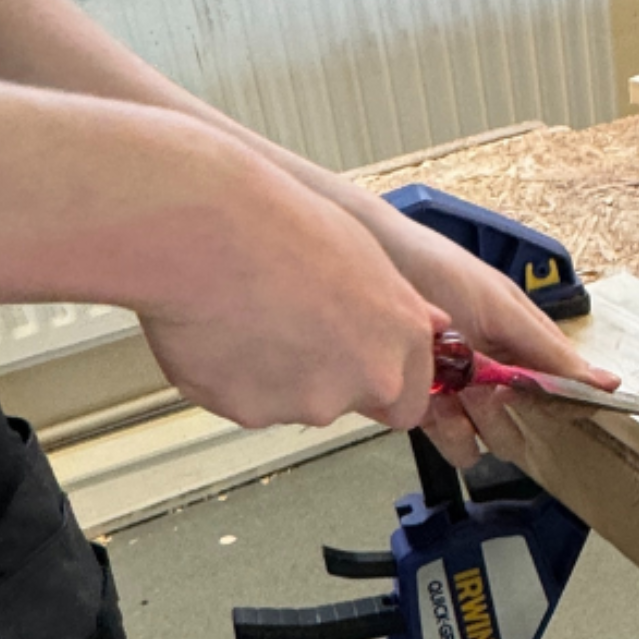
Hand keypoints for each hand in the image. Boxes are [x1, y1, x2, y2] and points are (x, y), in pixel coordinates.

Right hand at [136, 159, 449, 432]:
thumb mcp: (363, 252)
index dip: (377, 384)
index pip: (407, 402)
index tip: (354, 363)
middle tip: (286, 323)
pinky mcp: (253, 413)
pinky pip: (243, 403)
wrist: (206, 228)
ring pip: (292, 403)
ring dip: (273, 374)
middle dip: (322, 377)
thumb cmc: (279, 224)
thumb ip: (398, 306)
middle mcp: (367, 378)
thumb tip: (432, 326)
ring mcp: (311, 402)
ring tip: (245, 314)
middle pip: (348, 402)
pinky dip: (230, 377)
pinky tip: (218, 330)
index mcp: (400, 338)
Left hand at [333, 195, 621, 467]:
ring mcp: (462, 394)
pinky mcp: (426, 407)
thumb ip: (551, 353)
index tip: (538, 397)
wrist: (372, 262)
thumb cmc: (438, 270)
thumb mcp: (503, 309)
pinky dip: (449, 433)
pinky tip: (435, 404)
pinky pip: (453, 444)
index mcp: (524, 349)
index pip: (559, 397)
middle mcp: (497, 375)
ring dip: (478, 424)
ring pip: (489, 440)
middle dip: (507, 414)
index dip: (556, 406)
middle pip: (524, 426)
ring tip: (456, 391)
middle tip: (487, 386)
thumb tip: (608, 383)